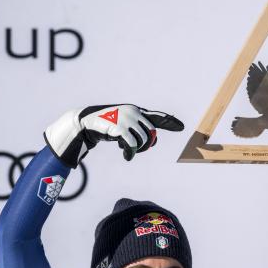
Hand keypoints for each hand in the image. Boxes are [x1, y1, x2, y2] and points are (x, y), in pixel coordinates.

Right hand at [44, 104, 183, 166]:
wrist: (86, 124)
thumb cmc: (107, 125)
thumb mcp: (124, 126)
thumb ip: (137, 131)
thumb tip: (152, 142)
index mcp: (136, 111)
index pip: (157, 116)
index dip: (169, 121)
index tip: (182, 127)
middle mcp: (134, 112)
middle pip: (152, 134)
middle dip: (147, 145)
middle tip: (136, 150)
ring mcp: (127, 119)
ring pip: (144, 140)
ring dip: (138, 150)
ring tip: (128, 151)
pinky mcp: (119, 127)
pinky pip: (132, 145)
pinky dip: (130, 153)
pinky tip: (126, 156)